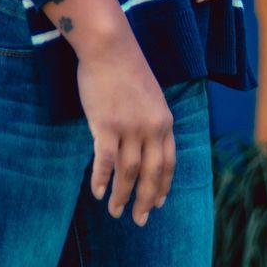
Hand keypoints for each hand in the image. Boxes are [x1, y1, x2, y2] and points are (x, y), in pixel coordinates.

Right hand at [77, 35, 175, 227]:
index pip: (168, 163)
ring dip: (121, 196)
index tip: (157, 204)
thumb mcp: (149, 94)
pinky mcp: (106, 125)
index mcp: (164, 121)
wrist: (109, 46)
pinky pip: (105, 161)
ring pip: (128, 173)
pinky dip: (101, 180)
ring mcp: (129, 128)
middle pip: (150, 175)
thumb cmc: (125, 66)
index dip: (162, 186)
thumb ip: (149, 119)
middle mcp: (151, 129)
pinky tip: (97, 192)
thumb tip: (142, 142)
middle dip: (144, 201)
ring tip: (115, 212)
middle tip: (138, 221)